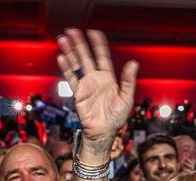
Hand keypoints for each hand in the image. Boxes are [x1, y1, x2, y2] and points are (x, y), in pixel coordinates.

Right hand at [56, 29, 137, 161]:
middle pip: (86, 57)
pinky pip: (71, 79)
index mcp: (108, 79)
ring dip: (70, 52)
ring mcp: (86, 86)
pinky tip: (62, 58)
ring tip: (63, 40)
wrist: (103, 134)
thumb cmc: (116, 120)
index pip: (102, 57)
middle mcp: (96, 80)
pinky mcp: (78, 94)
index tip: (94, 32)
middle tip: (72, 31)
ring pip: (76, 65)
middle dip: (79, 44)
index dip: (98, 44)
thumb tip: (133, 63)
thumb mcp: (127, 99)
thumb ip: (128, 81)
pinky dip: (66, 68)